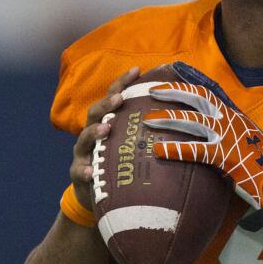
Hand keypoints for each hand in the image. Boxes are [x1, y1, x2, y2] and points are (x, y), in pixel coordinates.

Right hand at [68, 67, 140, 210]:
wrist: (100, 193)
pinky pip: (79, 171)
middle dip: (106, 104)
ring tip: (105, 129)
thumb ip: (150, 128)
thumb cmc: (122, 163)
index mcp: (108, 122)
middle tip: (119, 99)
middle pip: (95, 113)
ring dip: (94, 133)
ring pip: (83, 139)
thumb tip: (184, 114)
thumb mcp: (134, 143)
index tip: (137, 70)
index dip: (123, 83)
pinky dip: (84, 170)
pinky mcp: (79, 174)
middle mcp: (93, 134)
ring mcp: (83, 153)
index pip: (114, 97)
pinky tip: (90, 171)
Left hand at [141, 66, 262, 219]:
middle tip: (151, 92)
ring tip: (147, 120)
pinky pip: (195, 150)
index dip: (186, 87)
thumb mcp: (245, 141)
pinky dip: (175, 149)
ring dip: (169, 118)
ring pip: (193, 120)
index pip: (207, 94)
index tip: (168, 83)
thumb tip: (208, 137)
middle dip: (174, 91)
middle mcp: (230, 120)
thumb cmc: (262, 163)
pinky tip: (158, 151)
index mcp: (234, 116)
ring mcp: (227, 136)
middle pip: (198, 97)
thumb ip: (226, 135)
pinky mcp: (225, 155)